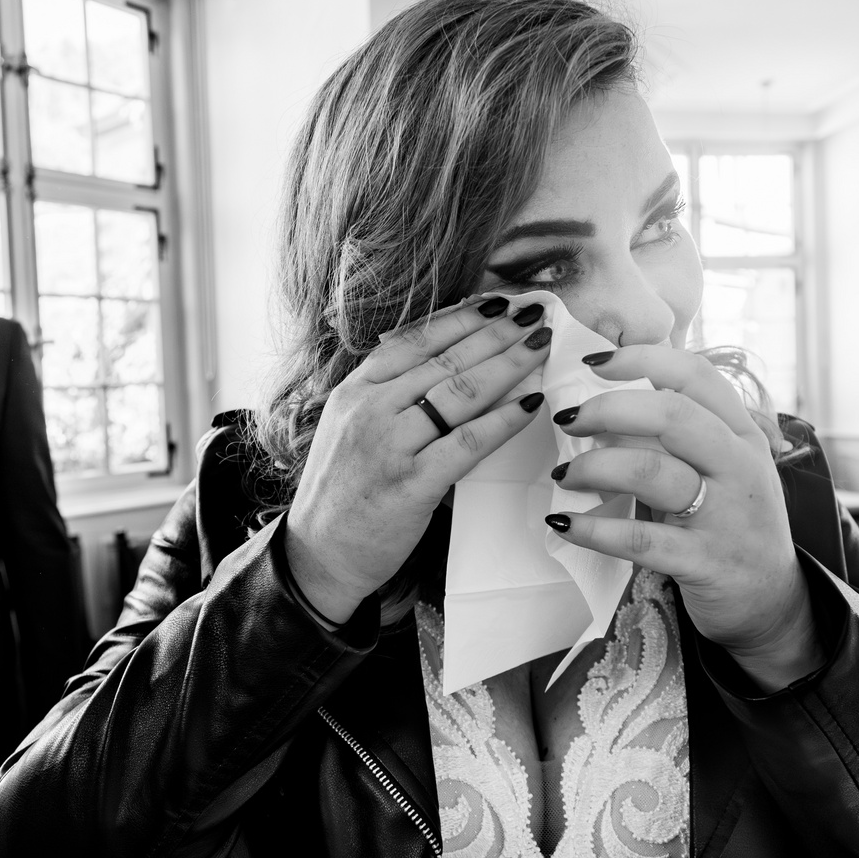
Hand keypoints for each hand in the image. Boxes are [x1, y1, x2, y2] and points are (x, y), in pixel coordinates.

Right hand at [286, 296, 552, 624]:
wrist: (319, 554)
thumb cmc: (342, 493)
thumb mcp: (349, 428)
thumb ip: (388, 396)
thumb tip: (446, 365)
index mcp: (354, 391)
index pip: (415, 339)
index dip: (462, 317)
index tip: (499, 303)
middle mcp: (369, 409)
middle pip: (445, 360)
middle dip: (496, 334)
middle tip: (534, 317)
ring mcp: (389, 446)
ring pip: (460, 392)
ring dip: (507, 364)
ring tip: (539, 348)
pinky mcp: (411, 484)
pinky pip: (467, 442)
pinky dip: (504, 419)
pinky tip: (531, 403)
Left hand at [548, 345, 820, 689]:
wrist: (771, 601)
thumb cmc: (730, 525)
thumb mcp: (722, 469)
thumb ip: (680, 436)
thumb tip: (607, 403)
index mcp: (742, 435)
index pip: (695, 376)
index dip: (642, 358)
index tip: (594, 362)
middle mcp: (739, 467)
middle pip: (671, 415)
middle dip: (609, 409)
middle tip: (569, 420)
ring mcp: (726, 515)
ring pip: (651, 471)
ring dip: (594, 467)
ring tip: (565, 474)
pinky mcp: (704, 562)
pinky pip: (639, 538)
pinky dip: (593, 529)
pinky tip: (564, 524)